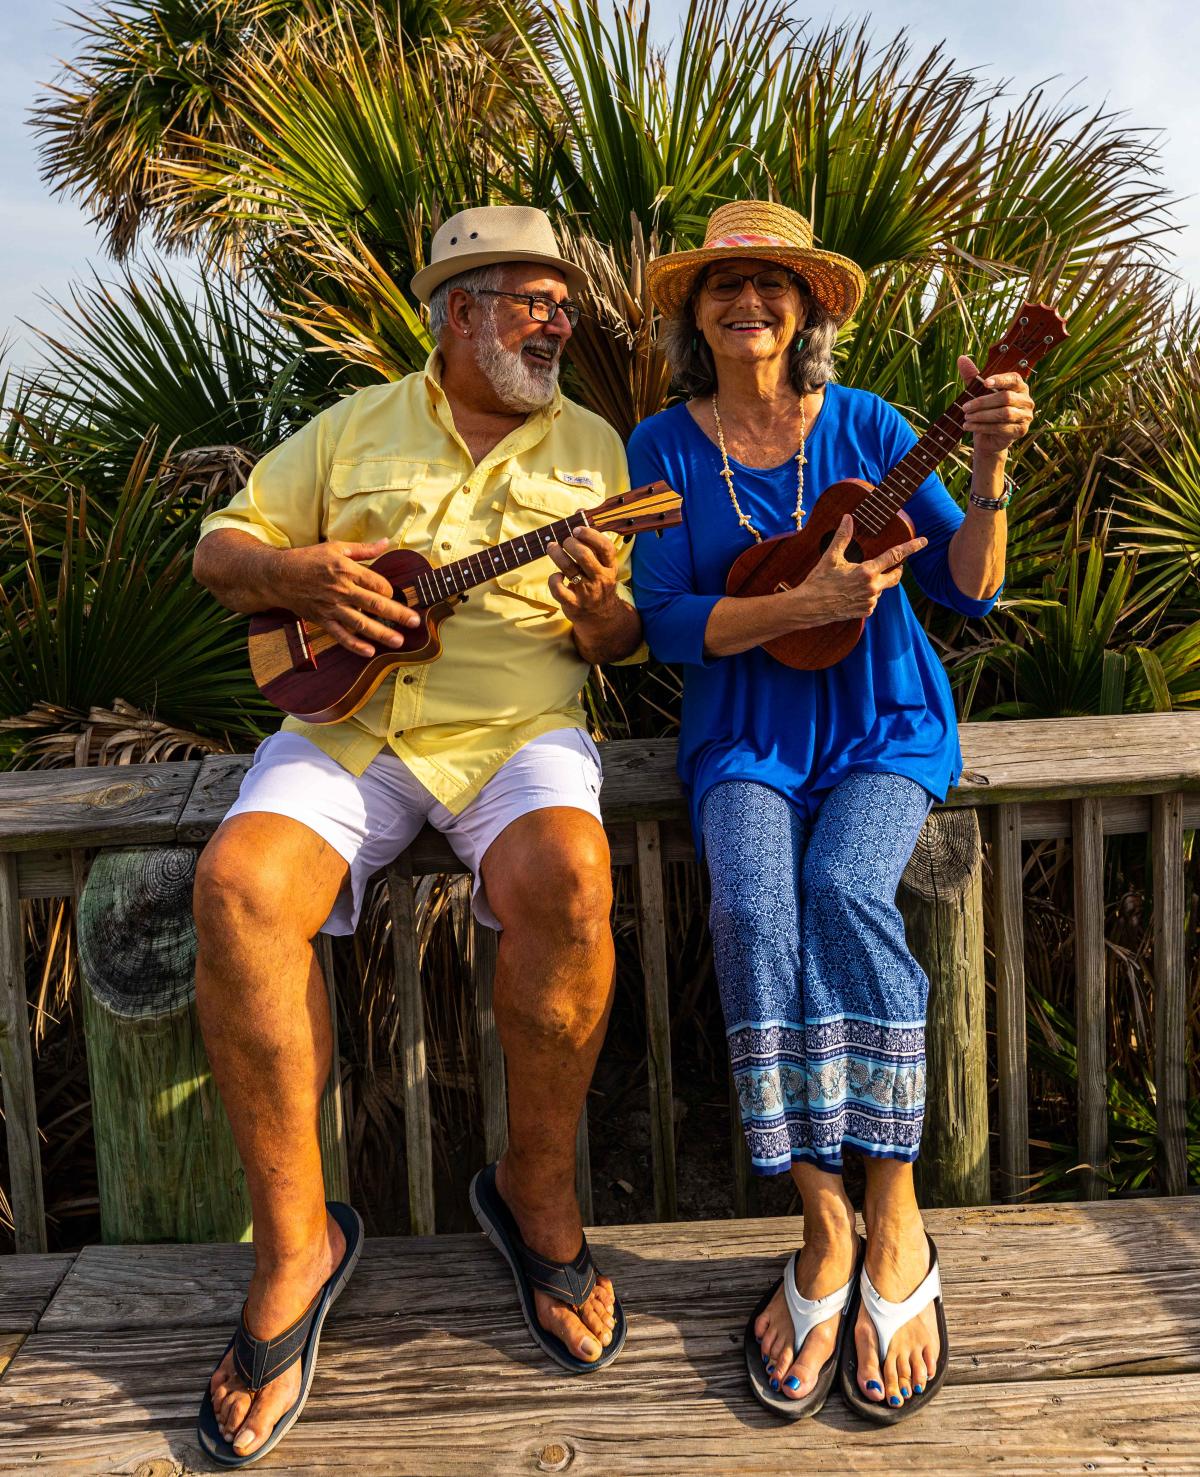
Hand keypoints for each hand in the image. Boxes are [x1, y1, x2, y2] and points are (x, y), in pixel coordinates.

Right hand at [271, 538, 421, 656]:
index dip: (390, 591)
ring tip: (399, 641)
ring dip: (382, 634)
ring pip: (361, 623)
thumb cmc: (308, 559)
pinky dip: (355, 645)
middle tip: (415, 622)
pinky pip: (341, 635)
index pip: (377, 584)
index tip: (394, 595)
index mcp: (347, 570)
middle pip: (375, 604)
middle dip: (398, 614)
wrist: (279, 575)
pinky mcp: (322, 620)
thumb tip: (386, 542)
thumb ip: (363, 549)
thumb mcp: (336, 548)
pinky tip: (370, 651)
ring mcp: (332, 607)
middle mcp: (341, 590)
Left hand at [547, 525, 623, 622]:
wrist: (601, 617)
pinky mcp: (573, 604)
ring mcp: (587, 592)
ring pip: (568, 569)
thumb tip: (580, 512)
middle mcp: (600, 579)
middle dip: (569, 543)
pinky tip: (556, 576)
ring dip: (556, 554)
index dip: (590, 534)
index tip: (577, 528)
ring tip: (552, 547)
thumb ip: (591, 539)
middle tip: (564, 541)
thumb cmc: (597, 581)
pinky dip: (553, 579)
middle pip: (584, 555)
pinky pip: (558, 588)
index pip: (605, 547)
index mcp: (610, 566)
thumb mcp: (602, 563)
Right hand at [790, 515, 926, 624]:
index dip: (911, 547)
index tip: (923, 541)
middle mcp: (872, 587)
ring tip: (858, 581)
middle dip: (897, 569)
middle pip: (895, 576)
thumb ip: (842, 536)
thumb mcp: (830, 557)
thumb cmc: (819, 581)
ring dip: (877, 582)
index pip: (894, 556)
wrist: (809, 607)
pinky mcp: (865, 612)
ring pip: (882, 588)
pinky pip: (873, 601)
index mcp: (867, 571)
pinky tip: (854, 593)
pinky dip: (869, 595)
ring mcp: (870, 601)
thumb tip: (848, 518)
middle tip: (895, 564)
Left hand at [959, 354, 1034, 459]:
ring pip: (1004, 414)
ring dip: (982, 415)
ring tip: (966, 417)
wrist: (989, 439)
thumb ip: (972, 376)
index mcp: (1020, 387)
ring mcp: (1026, 417)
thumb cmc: (985, 411)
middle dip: (982, 402)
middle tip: (965, 407)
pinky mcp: (1020, 431)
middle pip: (1006, 398)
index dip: (1000, 380)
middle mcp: (1026, 400)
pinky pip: (1001, 428)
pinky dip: (982, 427)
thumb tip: (962, 358)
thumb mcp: (977, 392)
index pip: (1014, 379)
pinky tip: (968, 426)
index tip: (984, 383)